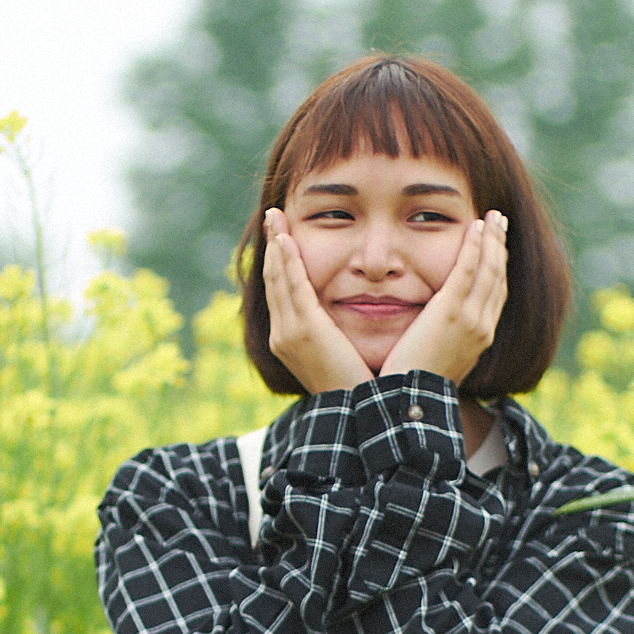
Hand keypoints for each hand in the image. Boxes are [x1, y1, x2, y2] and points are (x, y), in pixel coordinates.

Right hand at [260, 210, 371, 392]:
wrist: (360, 417)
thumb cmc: (360, 389)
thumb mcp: (343, 356)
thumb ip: (339, 334)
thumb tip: (349, 321)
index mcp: (291, 340)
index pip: (282, 292)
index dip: (280, 262)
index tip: (282, 237)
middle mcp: (283, 334)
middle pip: (273, 280)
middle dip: (272, 246)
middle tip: (273, 216)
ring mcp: (290, 332)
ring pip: (278, 279)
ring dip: (276, 244)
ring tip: (276, 218)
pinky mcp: (305, 330)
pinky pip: (293, 286)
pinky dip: (287, 261)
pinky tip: (286, 239)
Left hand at [379, 212, 507, 384]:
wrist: (410, 403)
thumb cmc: (413, 387)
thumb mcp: (436, 362)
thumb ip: (440, 342)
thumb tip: (433, 333)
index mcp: (479, 339)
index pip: (494, 295)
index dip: (497, 268)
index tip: (496, 248)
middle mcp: (482, 328)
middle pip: (498, 278)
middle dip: (500, 248)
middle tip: (500, 223)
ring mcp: (471, 319)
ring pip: (489, 270)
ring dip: (492, 240)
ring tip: (493, 217)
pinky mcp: (452, 312)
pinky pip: (468, 270)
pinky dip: (475, 247)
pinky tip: (476, 226)